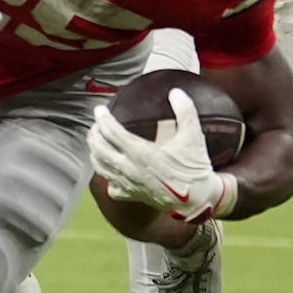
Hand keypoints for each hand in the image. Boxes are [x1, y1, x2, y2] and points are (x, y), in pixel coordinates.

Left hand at [88, 88, 236, 222]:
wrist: (198, 199)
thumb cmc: (194, 168)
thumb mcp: (193, 136)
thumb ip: (185, 111)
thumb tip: (176, 92)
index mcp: (141, 153)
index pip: (111, 132)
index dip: (103, 118)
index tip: (99, 110)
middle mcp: (129, 169)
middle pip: (99, 149)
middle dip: (94, 134)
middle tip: (96, 125)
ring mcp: (128, 184)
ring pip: (100, 167)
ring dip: (95, 152)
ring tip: (97, 142)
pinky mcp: (131, 196)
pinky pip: (111, 186)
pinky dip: (106, 176)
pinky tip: (109, 169)